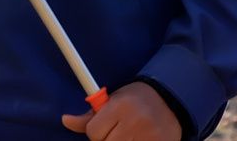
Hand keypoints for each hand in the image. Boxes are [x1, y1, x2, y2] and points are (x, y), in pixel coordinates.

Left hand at [62, 81, 181, 140]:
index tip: (105, 126)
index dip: (96, 132)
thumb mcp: (113, 100)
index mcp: (121, 105)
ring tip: (128, 136)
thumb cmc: (136, 100)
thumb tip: (65, 120)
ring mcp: (148, 136)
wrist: (171, 101)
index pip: (93, 132)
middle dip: (108, 140)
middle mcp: (135, 120)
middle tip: (118, 132)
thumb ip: (90, 115)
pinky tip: (137, 139)